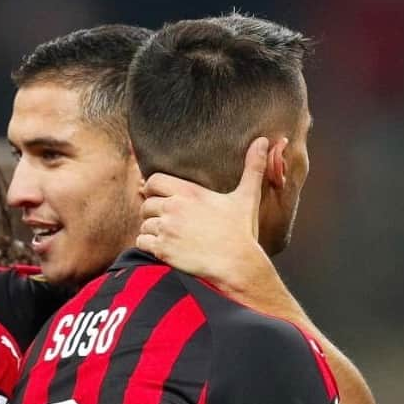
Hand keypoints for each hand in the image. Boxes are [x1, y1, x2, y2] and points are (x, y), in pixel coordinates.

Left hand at [137, 136, 271, 294]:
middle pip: (146, 204)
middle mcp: (174, 208)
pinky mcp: (161, 249)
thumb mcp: (247, 197)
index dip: (153, 188)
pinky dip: (148, 245)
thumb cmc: (241, 231)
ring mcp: (166, 229)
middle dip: (153, 212)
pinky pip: (141, 242)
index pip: (154, 181)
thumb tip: (262, 140)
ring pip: (144, 225)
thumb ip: (252, 168)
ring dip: (152, 230)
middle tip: (167, 220)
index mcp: (189, 193)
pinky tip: (162, 247)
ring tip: (168, 235)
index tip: (160, 196)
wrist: (236, 263)